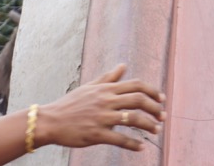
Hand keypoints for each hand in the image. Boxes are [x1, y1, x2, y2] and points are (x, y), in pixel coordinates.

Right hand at [36, 64, 164, 150]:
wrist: (50, 121)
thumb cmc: (70, 104)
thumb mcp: (90, 87)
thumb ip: (108, 78)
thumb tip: (123, 66)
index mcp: (106, 89)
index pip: (136, 85)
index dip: (153, 91)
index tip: (162, 99)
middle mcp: (106, 101)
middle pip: (138, 100)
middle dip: (155, 108)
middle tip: (163, 116)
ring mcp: (101, 118)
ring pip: (132, 119)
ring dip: (148, 125)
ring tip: (157, 130)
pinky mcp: (95, 134)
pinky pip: (119, 139)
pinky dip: (133, 144)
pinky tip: (141, 147)